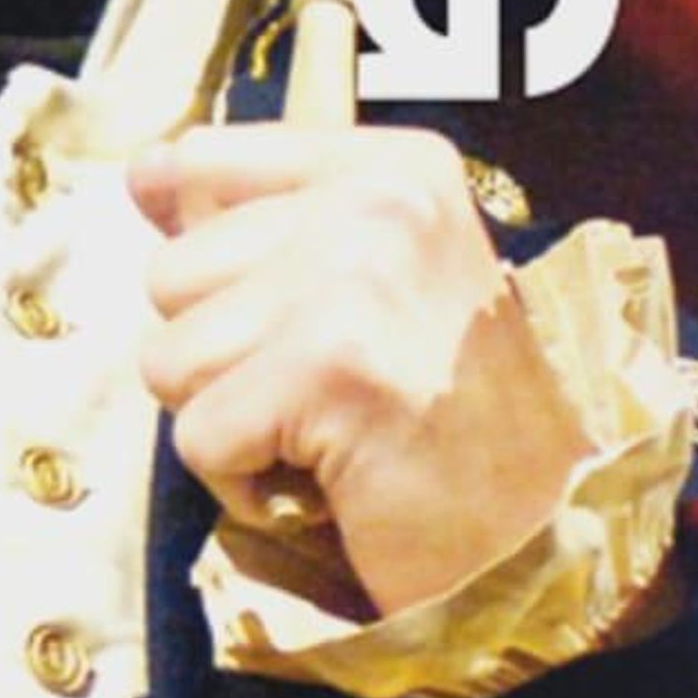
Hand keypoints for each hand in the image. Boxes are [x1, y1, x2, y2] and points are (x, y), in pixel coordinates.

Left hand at [127, 125, 593, 616]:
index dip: (212, 255)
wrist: (552, 537)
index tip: (287, 313)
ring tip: (329, 435)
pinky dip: (244, 486)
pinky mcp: (329, 370)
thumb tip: (145, 175)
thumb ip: (262, 216)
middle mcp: (377, 203)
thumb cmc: (458, 419)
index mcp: (394, 167)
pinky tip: (328, 482)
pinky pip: (197, 436)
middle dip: (226, 355)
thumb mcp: (377, 278)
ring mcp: (354, 280)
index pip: (205, 160)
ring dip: (233, 420)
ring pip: (171, 356)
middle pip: (173, 272)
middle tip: (329, 393)